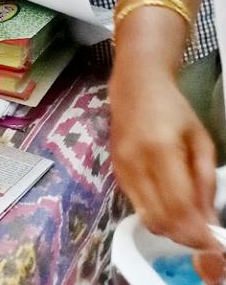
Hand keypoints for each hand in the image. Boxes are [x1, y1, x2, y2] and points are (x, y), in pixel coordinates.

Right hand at [110, 64, 221, 258]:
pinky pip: (136, 205)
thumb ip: (205, 179)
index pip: (178, 206)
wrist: (134, 88)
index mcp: (159, 150)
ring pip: (146, 217)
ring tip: (191, 227)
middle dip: (185, 237)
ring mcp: (121, 168)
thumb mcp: (201, 139)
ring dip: (171, 230)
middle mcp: (135, 163)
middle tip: (206, 240)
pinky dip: (156, 216)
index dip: (197, 232)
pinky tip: (172, 210)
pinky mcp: (115, 172)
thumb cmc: (173, 109)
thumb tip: (208, 219)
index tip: (215, 242)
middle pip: (160, 218)